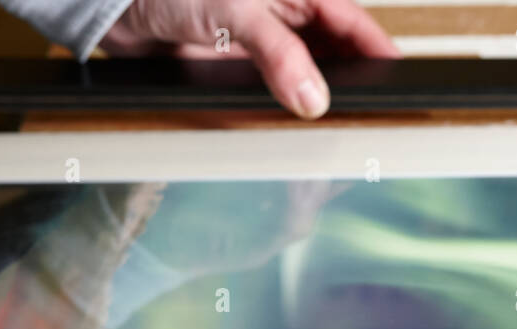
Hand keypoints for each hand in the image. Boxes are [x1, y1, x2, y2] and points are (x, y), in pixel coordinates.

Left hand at [100, 0, 399, 117]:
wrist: (115, 6)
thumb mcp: (236, 13)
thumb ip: (279, 55)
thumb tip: (314, 100)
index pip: (355, 24)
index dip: (379, 55)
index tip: (401, 85)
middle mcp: (286, 14)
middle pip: (337, 53)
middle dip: (352, 83)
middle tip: (367, 117)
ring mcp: (264, 41)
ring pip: (309, 75)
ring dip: (319, 100)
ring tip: (335, 127)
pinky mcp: (240, 66)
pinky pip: (275, 91)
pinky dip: (286, 109)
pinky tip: (291, 125)